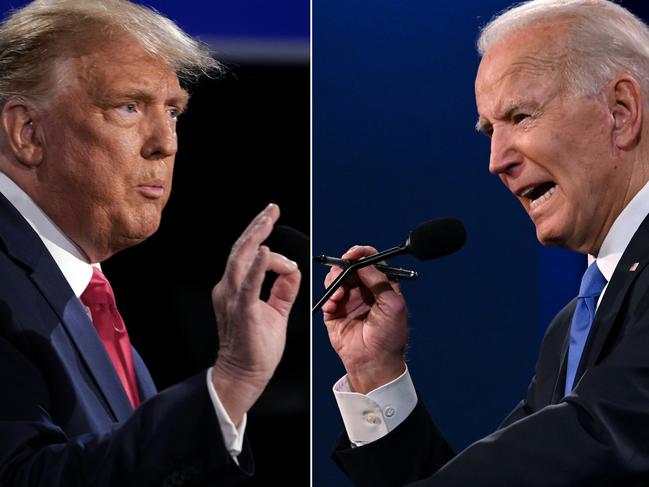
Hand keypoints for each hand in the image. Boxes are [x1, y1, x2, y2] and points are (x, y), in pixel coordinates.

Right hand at [211, 203, 300, 425]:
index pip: (248, 256)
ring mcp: (233, 298)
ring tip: (268, 218)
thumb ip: (283, 289)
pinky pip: (249, 285)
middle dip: (258, 226)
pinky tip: (265, 252)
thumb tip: (293, 269)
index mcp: (235, 288)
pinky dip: (257, 267)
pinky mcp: (242, 310)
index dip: (264, 242)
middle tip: (271, 209)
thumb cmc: (257, 347)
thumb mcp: (275, 310)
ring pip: (241, 258)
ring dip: (256, 236)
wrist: (244, 375)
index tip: (275, 229)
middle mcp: (229, 288)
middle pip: (241, 249)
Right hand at [322, 245, 407, 393]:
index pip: (371, 262)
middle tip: (342, 272)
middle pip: (350, 267)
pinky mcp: (335, 312)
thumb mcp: (393, 305)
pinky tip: (333, 305)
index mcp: (382, 286)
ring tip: (339, 294)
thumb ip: (379, 281)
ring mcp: (349, 300)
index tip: (353, 254)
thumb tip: (364, 263)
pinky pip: (327, 296)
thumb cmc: (389, 338)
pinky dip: (328, 297)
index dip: (362, 254)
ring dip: (335, 281)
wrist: (374, 362)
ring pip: (336, 278)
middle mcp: (364, 291)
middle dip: (344, 267)